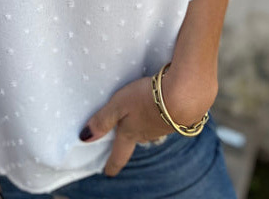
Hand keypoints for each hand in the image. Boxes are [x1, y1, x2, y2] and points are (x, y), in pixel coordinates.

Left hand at [78, 66, 216, 176]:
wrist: (184, 95)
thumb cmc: (147, 99)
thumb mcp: (119, 105)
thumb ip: (103, 119)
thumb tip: (84, 138)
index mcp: (131, 133)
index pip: (119, 153)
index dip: (112, 163)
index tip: (107, 172)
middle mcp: (148, 133)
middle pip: (135, 139)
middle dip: (129, 139)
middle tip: (123, 138)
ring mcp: (164, 126)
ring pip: (150, 128)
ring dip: (145, 124)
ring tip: (141, 117)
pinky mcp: (177, 116)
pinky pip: (164, 118)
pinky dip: (159, 113)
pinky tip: (161, 106)